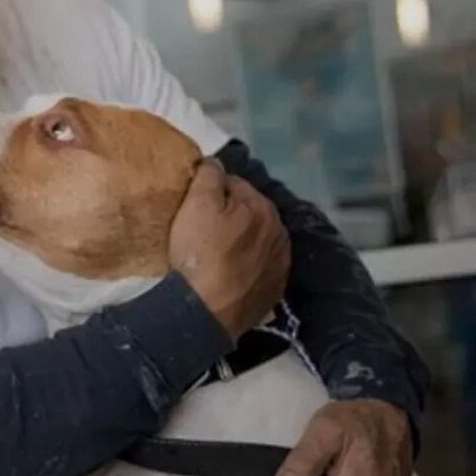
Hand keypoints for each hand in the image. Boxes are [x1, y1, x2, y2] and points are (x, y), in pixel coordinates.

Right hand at [169, 159, 289, 340]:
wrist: (205, 312)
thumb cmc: (199, 253)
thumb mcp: (196, 204)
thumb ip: (209, 174)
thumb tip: (215, 162)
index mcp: (264, 207)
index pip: (236, 185)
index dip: (212, 191)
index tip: (194, 206)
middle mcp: (280, 233)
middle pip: (250, 213)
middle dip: (231, 216)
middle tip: (203, 231)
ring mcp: (281, 265)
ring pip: (258, 241)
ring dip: (243, 242)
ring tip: (217, 255)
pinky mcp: (274, 291)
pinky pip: (260, 269)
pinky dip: (248, 268)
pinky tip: (230, 275)